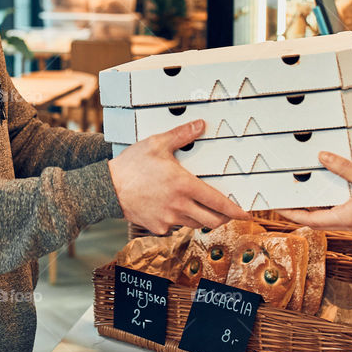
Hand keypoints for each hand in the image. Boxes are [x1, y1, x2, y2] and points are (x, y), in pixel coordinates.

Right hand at [108, 120, 250, 234]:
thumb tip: (201, 125)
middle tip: (227, 212)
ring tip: (202, 207)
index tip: (245, 212)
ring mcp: (168, 219)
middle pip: (212, 221)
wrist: (106, 188)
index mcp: (183, 186)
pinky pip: (175, 226)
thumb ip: (181, 135)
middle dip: (223, 217)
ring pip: (195, 224)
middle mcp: (179, 206)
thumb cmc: (131, 165)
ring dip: (203, 218)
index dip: (235, 209)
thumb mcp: (157, 143)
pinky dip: (180, 219)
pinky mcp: (157, 227)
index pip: (218, 202)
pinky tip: (174, 208)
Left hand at [278, 152, 351, 229]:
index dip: (290, 213)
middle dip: (298, 208)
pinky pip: (338, 209)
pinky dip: (328, 201)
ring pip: (327, 214)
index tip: (275, 206)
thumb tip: (321, 156)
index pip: (308, 219)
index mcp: (343, 218)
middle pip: (314, 218)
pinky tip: (328, 187)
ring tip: (300, 191)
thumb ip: (342, 167)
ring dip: (313, 205)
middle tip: (283, 196)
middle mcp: (346, 222)